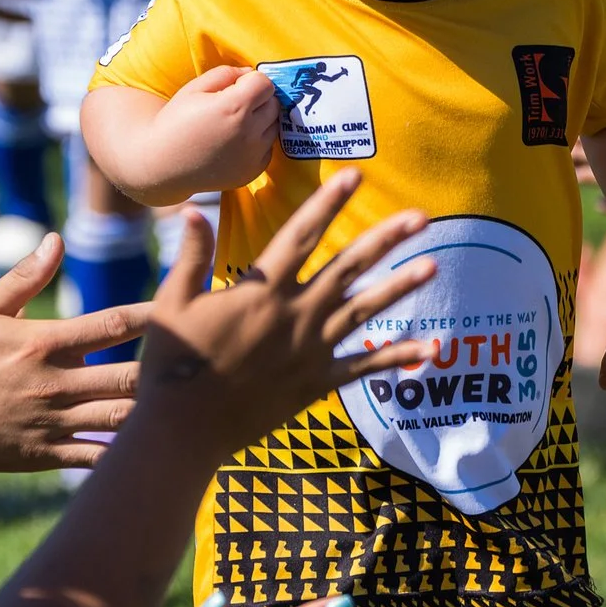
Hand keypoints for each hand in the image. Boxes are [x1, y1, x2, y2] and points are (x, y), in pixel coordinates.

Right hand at [138, 170, 439, 458]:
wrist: (183, 430)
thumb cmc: (172, 364)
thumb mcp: (172, 303)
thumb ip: (191, 256)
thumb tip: (194, 210)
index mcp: (260, 290)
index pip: (301, 236)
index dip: (328, 203)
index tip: (354, 176)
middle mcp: (293, 315)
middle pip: (348, 268)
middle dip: (385, 239)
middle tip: (421, 216)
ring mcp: (309, 350)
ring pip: (363, 311)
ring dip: (400, 287)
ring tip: (433, 266)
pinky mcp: (315, 383)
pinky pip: (363, 367)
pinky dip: (398, 356)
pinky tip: (432, 347)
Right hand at [148, 67, 281, 193]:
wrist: (162, 165)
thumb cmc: (175, 122)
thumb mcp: (194, 88)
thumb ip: (226, 73)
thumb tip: (249, 73)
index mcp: (234, 107)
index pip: (264, 83)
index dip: (250, 81)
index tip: (235, 87)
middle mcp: (249, 133)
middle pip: (273, 104)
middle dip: (258, 100)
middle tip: (234, 105)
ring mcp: (253, 155)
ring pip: (273, 126)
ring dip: (260, 121)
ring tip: (233, 125)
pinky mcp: (253, 171)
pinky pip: (267, 148)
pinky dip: (256, 143)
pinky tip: (233, 143)